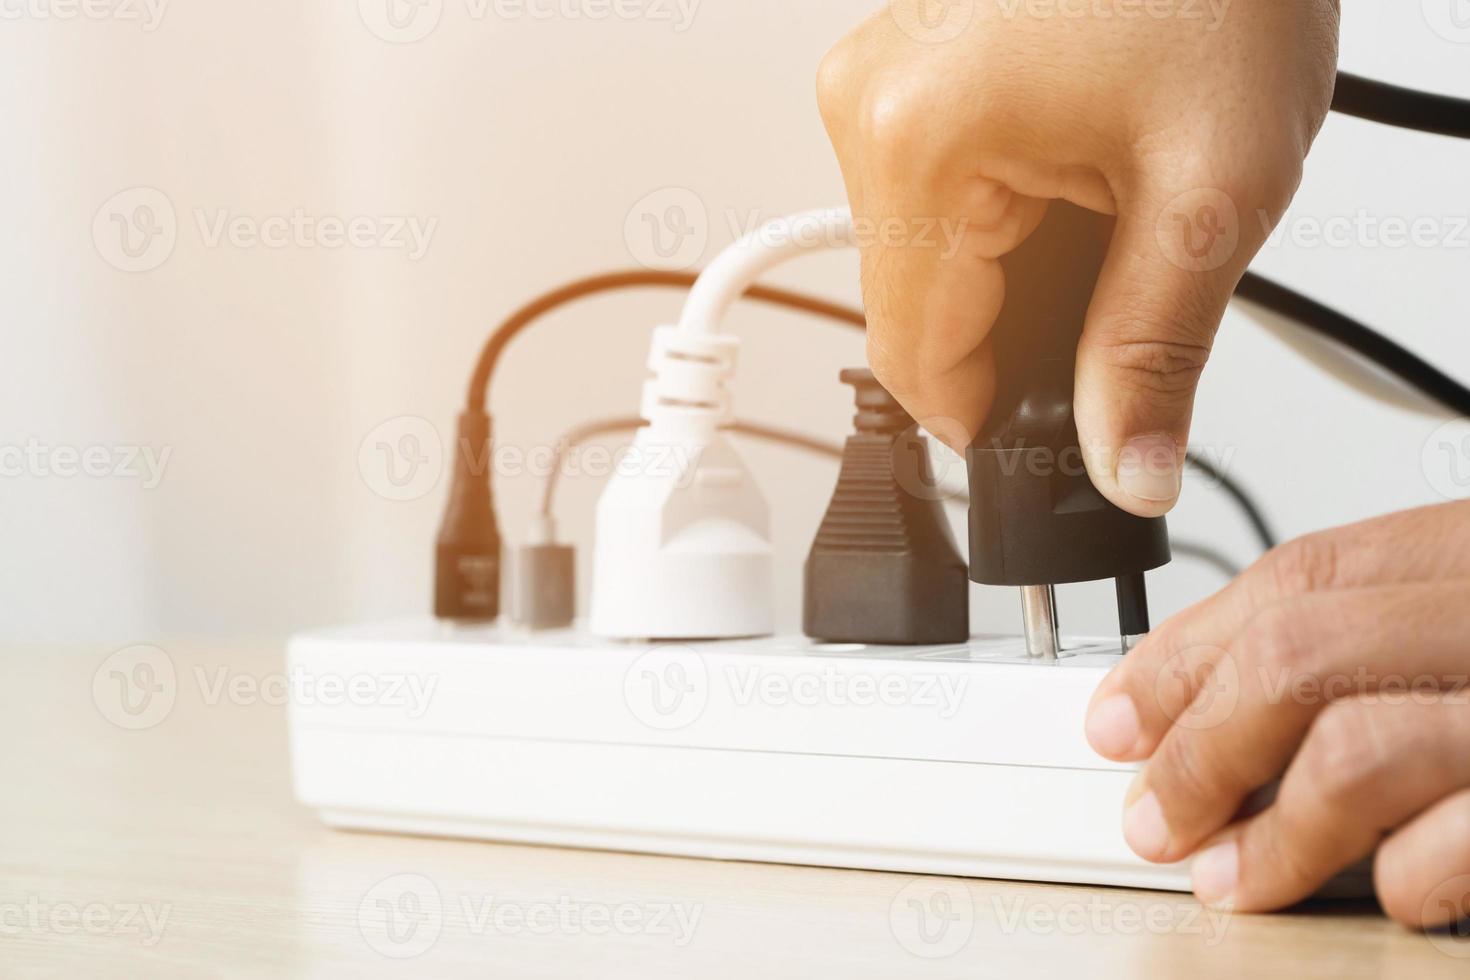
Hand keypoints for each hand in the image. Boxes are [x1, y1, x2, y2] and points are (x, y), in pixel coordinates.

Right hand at [817, 1, 1338, 514]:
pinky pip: (931, 199)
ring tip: (1106, 203)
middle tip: (1123, 278)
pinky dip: (1001, 221)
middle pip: (916, 314)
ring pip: (924, 262)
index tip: (1064, 430)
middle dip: (1017, 333)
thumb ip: (1153, 355)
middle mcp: (866, 109)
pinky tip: (1074, 172)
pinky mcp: (900, 73)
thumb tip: (1122, 471)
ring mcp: (874, 84)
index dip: (992, 422)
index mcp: (916, 144)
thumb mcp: (1209, 193)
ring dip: (1012, 275)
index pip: (916, 361)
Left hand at [1084, 500, 1469, 926]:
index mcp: (1465, 554)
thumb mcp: (1460, 622)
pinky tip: (1387, 888)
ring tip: (1229, 880)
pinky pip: (1452, 840)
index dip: (1179, 657)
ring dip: (1271, 835)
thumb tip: (1205, 714)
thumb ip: (1357, 644)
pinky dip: (1400, 876)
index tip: (1117, 721)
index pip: (1292, 579)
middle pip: (1294, 654)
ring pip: (1355, 749)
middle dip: (1198, 749)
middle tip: (1154, 820)